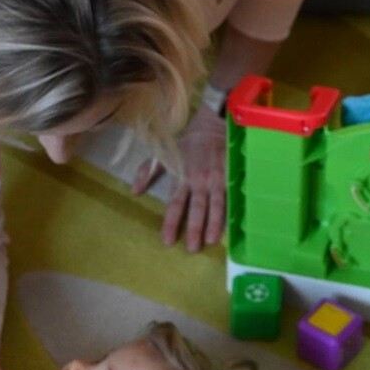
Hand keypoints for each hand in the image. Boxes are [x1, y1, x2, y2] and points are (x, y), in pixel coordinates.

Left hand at [134, 108, 226, 251]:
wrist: (212, 122)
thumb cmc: (187, 141)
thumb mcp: (162, 154)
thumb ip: (147, 172)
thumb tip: (134, 191)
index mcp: (181, 176)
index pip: (174, 203)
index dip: (171, 222)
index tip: (168, 240)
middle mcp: (199, 179)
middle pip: (196, 208)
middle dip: (194, 228)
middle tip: (192, 248)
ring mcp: (217, 177)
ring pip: (216, 204)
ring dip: (214, 223)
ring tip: (212, 240)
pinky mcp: (231, 174)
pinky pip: (232, 195)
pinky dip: (234, 209)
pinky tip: (235, 223)